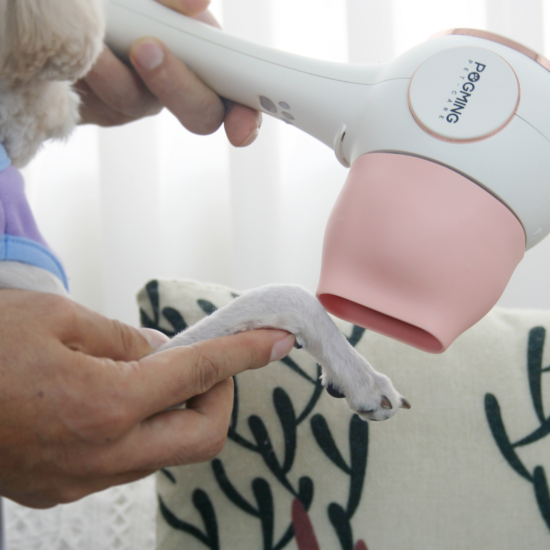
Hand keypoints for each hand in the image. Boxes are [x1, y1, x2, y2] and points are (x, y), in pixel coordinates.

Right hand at [0, 290, 293, 507]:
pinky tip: (117, 399)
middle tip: (206, 364)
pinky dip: (142, 429)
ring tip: (154, 376)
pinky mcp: (61, 490)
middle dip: (219, 398)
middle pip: (202, 438)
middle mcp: (101, 454)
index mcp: (105, 403)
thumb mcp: (57, 319)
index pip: (200, 374)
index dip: (244, 353)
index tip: (276, 341)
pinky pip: (126, 462)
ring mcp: (80, 480)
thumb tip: (165, 352)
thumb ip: (124, 339)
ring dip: (178, 413)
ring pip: (165, 453)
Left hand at [75, 0, 261, 146]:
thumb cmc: (130, 0)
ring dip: (117, 74)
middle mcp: (179, 82)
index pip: (240, 94)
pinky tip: (80, 52)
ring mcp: (139, 97)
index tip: (239, 131)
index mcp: (206, 54)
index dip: (246, 117)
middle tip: (147, 48)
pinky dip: (89, 72)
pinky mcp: (100, 105)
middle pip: (199, 113)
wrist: (71, 5)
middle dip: (176, 85)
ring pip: (136, 104)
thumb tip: (197, 4)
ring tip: (96, 40)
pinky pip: (98, 102)